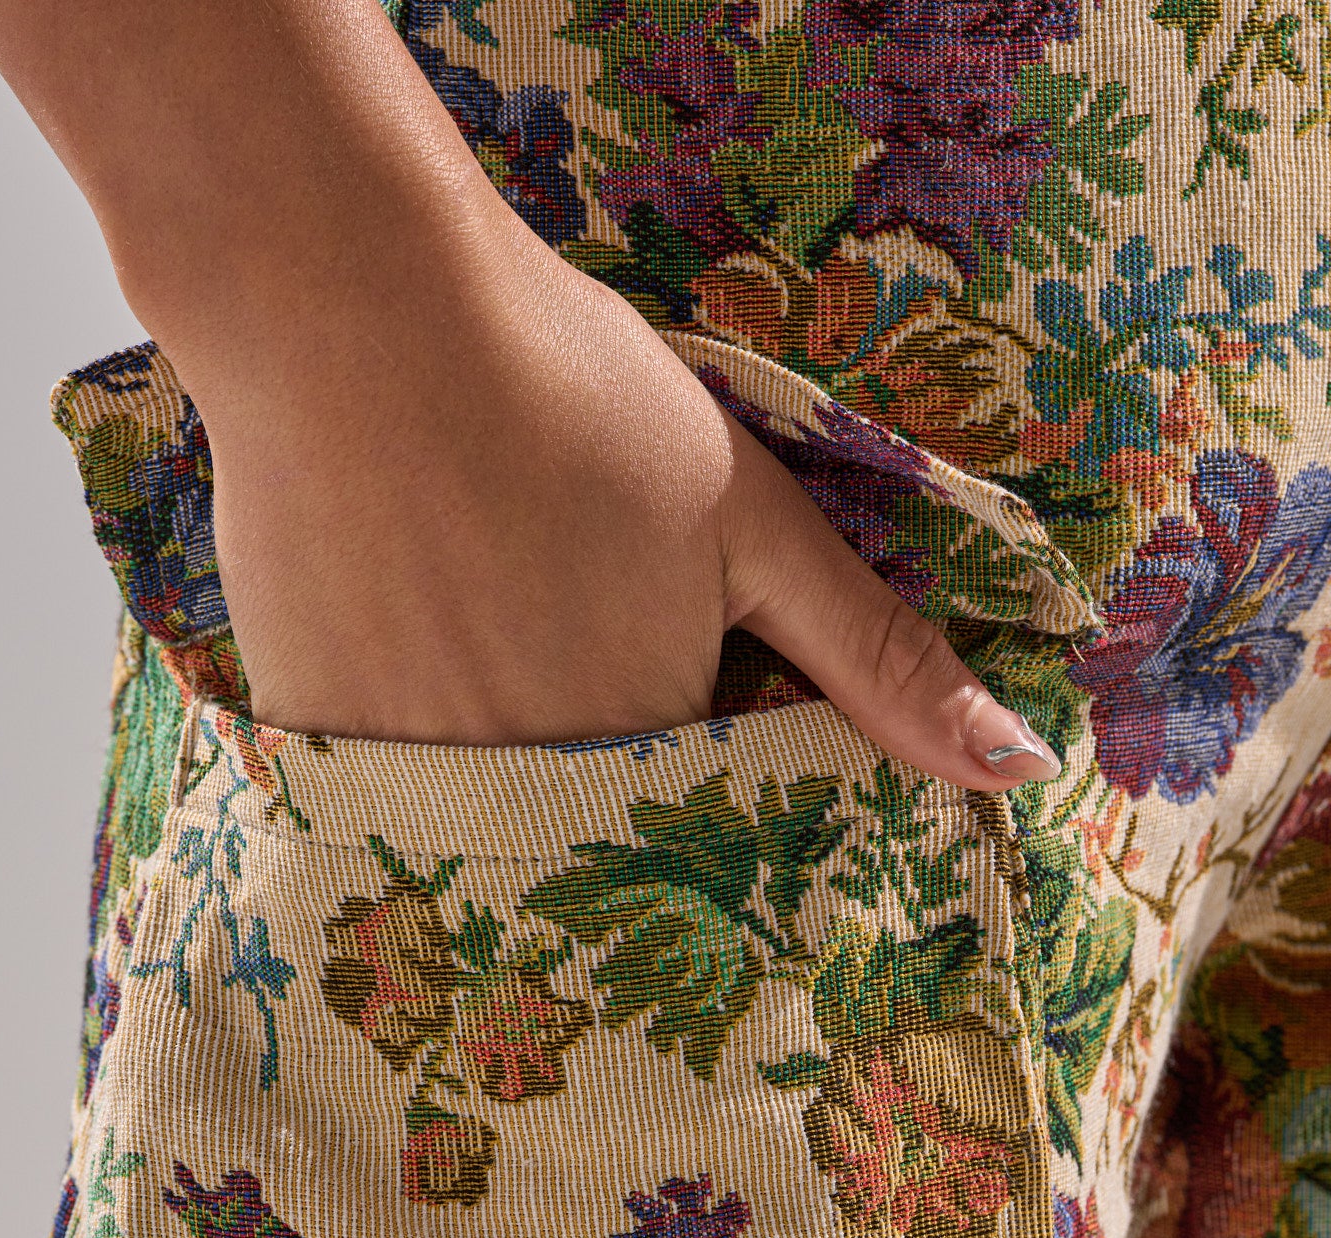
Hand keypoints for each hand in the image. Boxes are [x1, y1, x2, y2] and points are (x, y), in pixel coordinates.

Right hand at [205, 221, 1056, 783]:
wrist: (356, 314)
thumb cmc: (572, 396)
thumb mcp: (754, 523)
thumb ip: (875, 658)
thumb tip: (1014, 770)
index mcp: (653, 760)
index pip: (703, 823)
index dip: (701, 751)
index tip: (674, 673)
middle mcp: (536, 804)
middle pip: (589, 830)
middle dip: (597, 757)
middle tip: (556, 622)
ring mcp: (416, 787)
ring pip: (481, 819)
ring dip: (493, 748)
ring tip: (478, 618)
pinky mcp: (316, 754)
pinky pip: (370, 795)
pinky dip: (388, 738)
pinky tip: (392, 627)